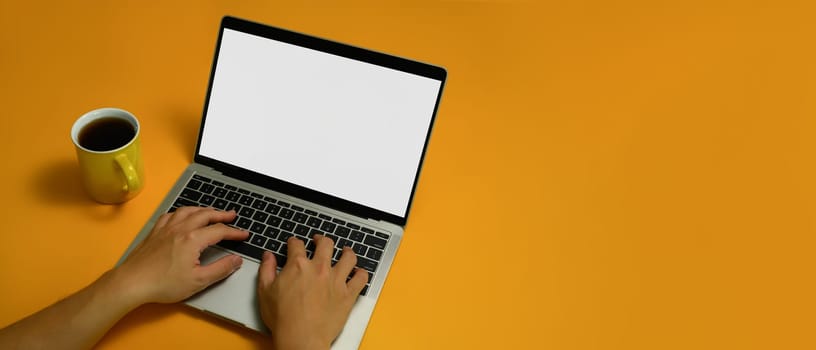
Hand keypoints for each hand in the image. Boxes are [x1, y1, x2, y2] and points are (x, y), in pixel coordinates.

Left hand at [114, 207, 248, 304]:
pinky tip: (183, 216)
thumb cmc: (164, 284)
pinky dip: (182, 212)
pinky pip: (171, 215)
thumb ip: (221, 269)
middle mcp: (181, 229)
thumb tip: (236, 260)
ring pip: (188, 211)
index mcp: (193, 240)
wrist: (132, 282)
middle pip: (205, 215)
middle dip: (221, 214)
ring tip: (211, 212)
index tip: (244, 234)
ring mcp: (166, 228)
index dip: (235, 232)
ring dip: (202, 209)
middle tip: (231, 215)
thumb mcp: (198, 281)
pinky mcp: (155, 232)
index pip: (220, 231)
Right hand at [258, 235, 368, 349]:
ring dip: (347, 252)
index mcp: (298, 265)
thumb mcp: (265, 291)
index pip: (297, 245)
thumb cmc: (283, 318)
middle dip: (321, 240)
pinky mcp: (348, 295)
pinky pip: (361, 279)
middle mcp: (320, 268)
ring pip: (348, 257)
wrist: (301, 337)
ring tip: (345, 251)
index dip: (294, 242)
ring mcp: (336, 281)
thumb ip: (266, 270)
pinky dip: (362, 274)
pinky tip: (359, 272)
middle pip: (326, 244)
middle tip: (319, 241)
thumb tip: (268, 256)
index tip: (294, 243)